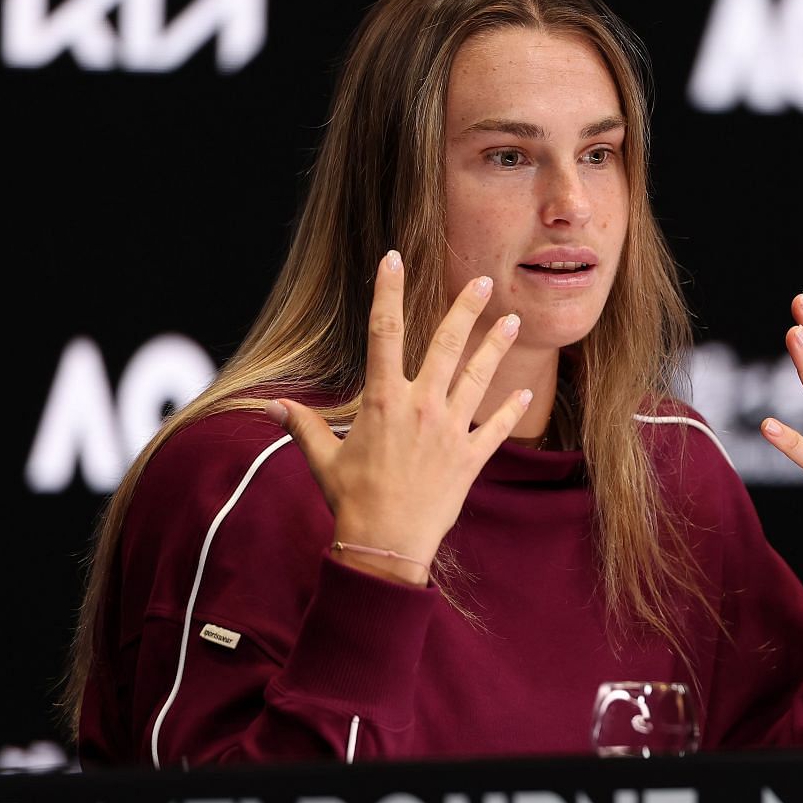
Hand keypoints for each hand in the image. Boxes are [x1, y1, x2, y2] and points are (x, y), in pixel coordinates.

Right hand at [265, 251, 533, 584]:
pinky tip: (527, 391)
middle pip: (446, 345)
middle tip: (482, 281)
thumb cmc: (351, 500)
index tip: (394, 259)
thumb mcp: (323, 459)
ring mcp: (450, 430)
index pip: (383, 332)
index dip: (388, 292)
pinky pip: (496, 427)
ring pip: (479, 377)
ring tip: (514, 320)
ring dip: (497, 347)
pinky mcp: (470, 457)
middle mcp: (420, 406)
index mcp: (383, 400)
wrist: (386, 543)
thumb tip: (274, 406)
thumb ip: (304, 426)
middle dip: (465, 309)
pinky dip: (512, 409)